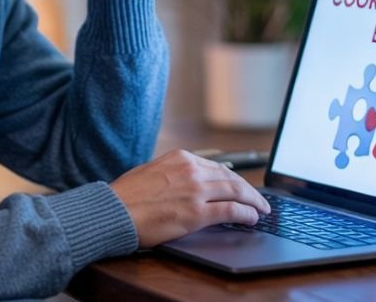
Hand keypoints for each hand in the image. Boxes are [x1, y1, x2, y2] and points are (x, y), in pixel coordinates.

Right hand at [110, 149, 271, 247]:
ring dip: (254, 201)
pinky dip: (246, 214)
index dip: (233, 179)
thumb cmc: (125, 196)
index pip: (217, 167)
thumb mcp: (151, 172)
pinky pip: (231, 211)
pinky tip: (252, 218)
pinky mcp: (197, 212)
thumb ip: (172, 174)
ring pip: (237, 192)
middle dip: (249, 190)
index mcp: (180, 158)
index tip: (240, 186)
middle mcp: (191, 170)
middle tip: (259, 200)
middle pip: (231, 178)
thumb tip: (186, 183)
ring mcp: (196, 190)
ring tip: (261, 210)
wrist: (113, 211)